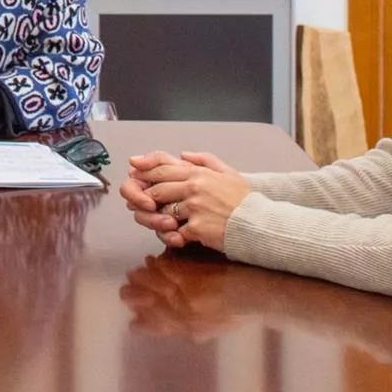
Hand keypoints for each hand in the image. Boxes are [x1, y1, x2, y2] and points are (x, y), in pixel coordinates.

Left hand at [127, 150, 250, 250]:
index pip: (163, 169)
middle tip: (140, 201)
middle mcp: (194, 188)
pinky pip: (176, 231)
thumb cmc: (244, 199)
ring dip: (160, 216)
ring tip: (162, 220)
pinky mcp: (197, 227)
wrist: (258, 223)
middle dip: (146, 195)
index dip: (145, 170)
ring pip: (164, 210)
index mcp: (199, 173)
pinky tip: (178, 237)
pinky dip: (174, 234)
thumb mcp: (228, 172)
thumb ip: (204, 160)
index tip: (133, 170)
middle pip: (158, 189)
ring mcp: (194, 208)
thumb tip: (183, 154)